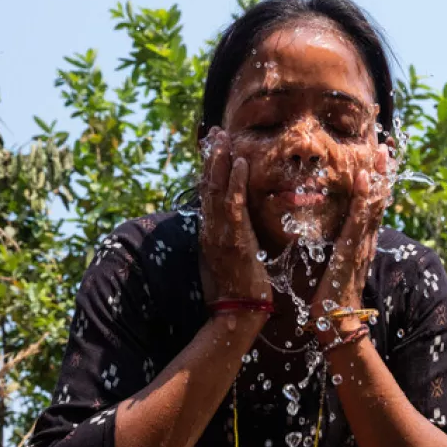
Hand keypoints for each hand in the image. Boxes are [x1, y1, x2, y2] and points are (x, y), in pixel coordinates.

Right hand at [198, 128, 272, 304]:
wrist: (237, 314)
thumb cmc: (239, 291)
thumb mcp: (232, 259)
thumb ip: (232, 240)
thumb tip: (238, 227)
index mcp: (210, 233)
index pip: (208, 194)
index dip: (209, 169)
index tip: (213, 146)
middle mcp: (210, 230)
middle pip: (207, 186)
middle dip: (210, 157)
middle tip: (214, 132)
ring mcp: (219, 234)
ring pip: (216, 191)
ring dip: (219, 162)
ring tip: (223, 138)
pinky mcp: (234, 240)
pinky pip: (232, 205)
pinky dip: (234, 182)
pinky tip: (239, 163)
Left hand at [310, 145, 390, 342]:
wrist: (336, 323)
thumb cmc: (329, 298)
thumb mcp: (331, 266)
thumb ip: (330, 249)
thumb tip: (320, 235)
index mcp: (359, 243)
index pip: (369, 206)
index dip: (374, 182)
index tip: (375, 160)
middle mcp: (365, 241)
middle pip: (377, 200)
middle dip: (381, 173)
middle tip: (383, 146)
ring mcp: (361, 246)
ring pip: (373, 206)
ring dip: (377, 178)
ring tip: (379, 153)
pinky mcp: (351, 253)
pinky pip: (358, 221)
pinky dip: (363, 199)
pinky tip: (364, 180)